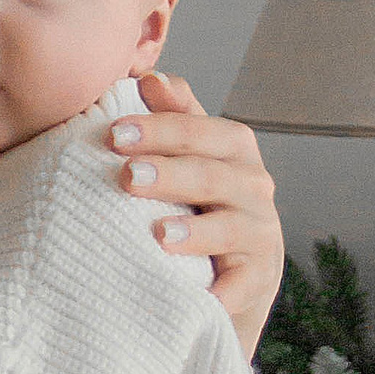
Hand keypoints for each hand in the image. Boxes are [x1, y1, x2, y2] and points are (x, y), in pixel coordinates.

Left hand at [112, 72, 284, 355]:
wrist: (226, 279)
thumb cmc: (195, 203)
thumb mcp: (184, 157)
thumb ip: (170, 117)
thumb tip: (148, 77)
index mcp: (232, 149)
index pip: (201, 130)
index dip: (161, 129)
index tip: (113, 134)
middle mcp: (253, 187)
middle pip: (214, 174)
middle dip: (170, 173)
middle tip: (126, 177)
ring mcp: (260, 234)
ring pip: (231, 227)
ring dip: (196, 231)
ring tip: (159, 234)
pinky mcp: (259, 281)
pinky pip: (241, 287)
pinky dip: (222, 293)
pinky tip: (198, 296)